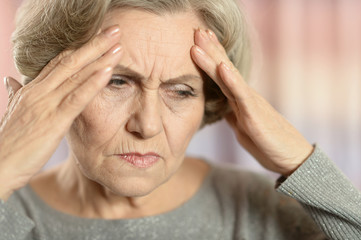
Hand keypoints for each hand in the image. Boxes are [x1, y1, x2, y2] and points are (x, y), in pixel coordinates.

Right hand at [0, 25, 122, 199]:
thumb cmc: (9, 142)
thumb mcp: (14, 112)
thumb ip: (16, 94)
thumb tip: (11, 80)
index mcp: (33, 89)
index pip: (59, 62)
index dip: (80, 48)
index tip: (99, 37)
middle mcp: (40, 91)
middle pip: (71, 61)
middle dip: (95, 44)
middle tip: (115, 30)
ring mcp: (46, 104)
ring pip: (76, 75)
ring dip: (100, 59)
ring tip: (118, 46)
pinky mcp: (54, 121)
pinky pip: (76, 99)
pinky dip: (93, 84)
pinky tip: (108, 72)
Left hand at [191, 29, 313, 175]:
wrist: (291, 158)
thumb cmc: (267, 143)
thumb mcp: (242, 127)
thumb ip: (232, 115)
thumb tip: (221, 108)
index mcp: (239, 99)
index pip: (222, 74)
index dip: (211, 57)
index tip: (197, 42)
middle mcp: (245, 96)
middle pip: (224, 69)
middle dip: (210, 49)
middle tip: (196, 30)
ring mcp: (250, 102)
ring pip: (229, 76)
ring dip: (214, 57)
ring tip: (202, 39)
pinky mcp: (255, 114)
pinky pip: (241, 95)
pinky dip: (231, 79)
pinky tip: (222, 66)